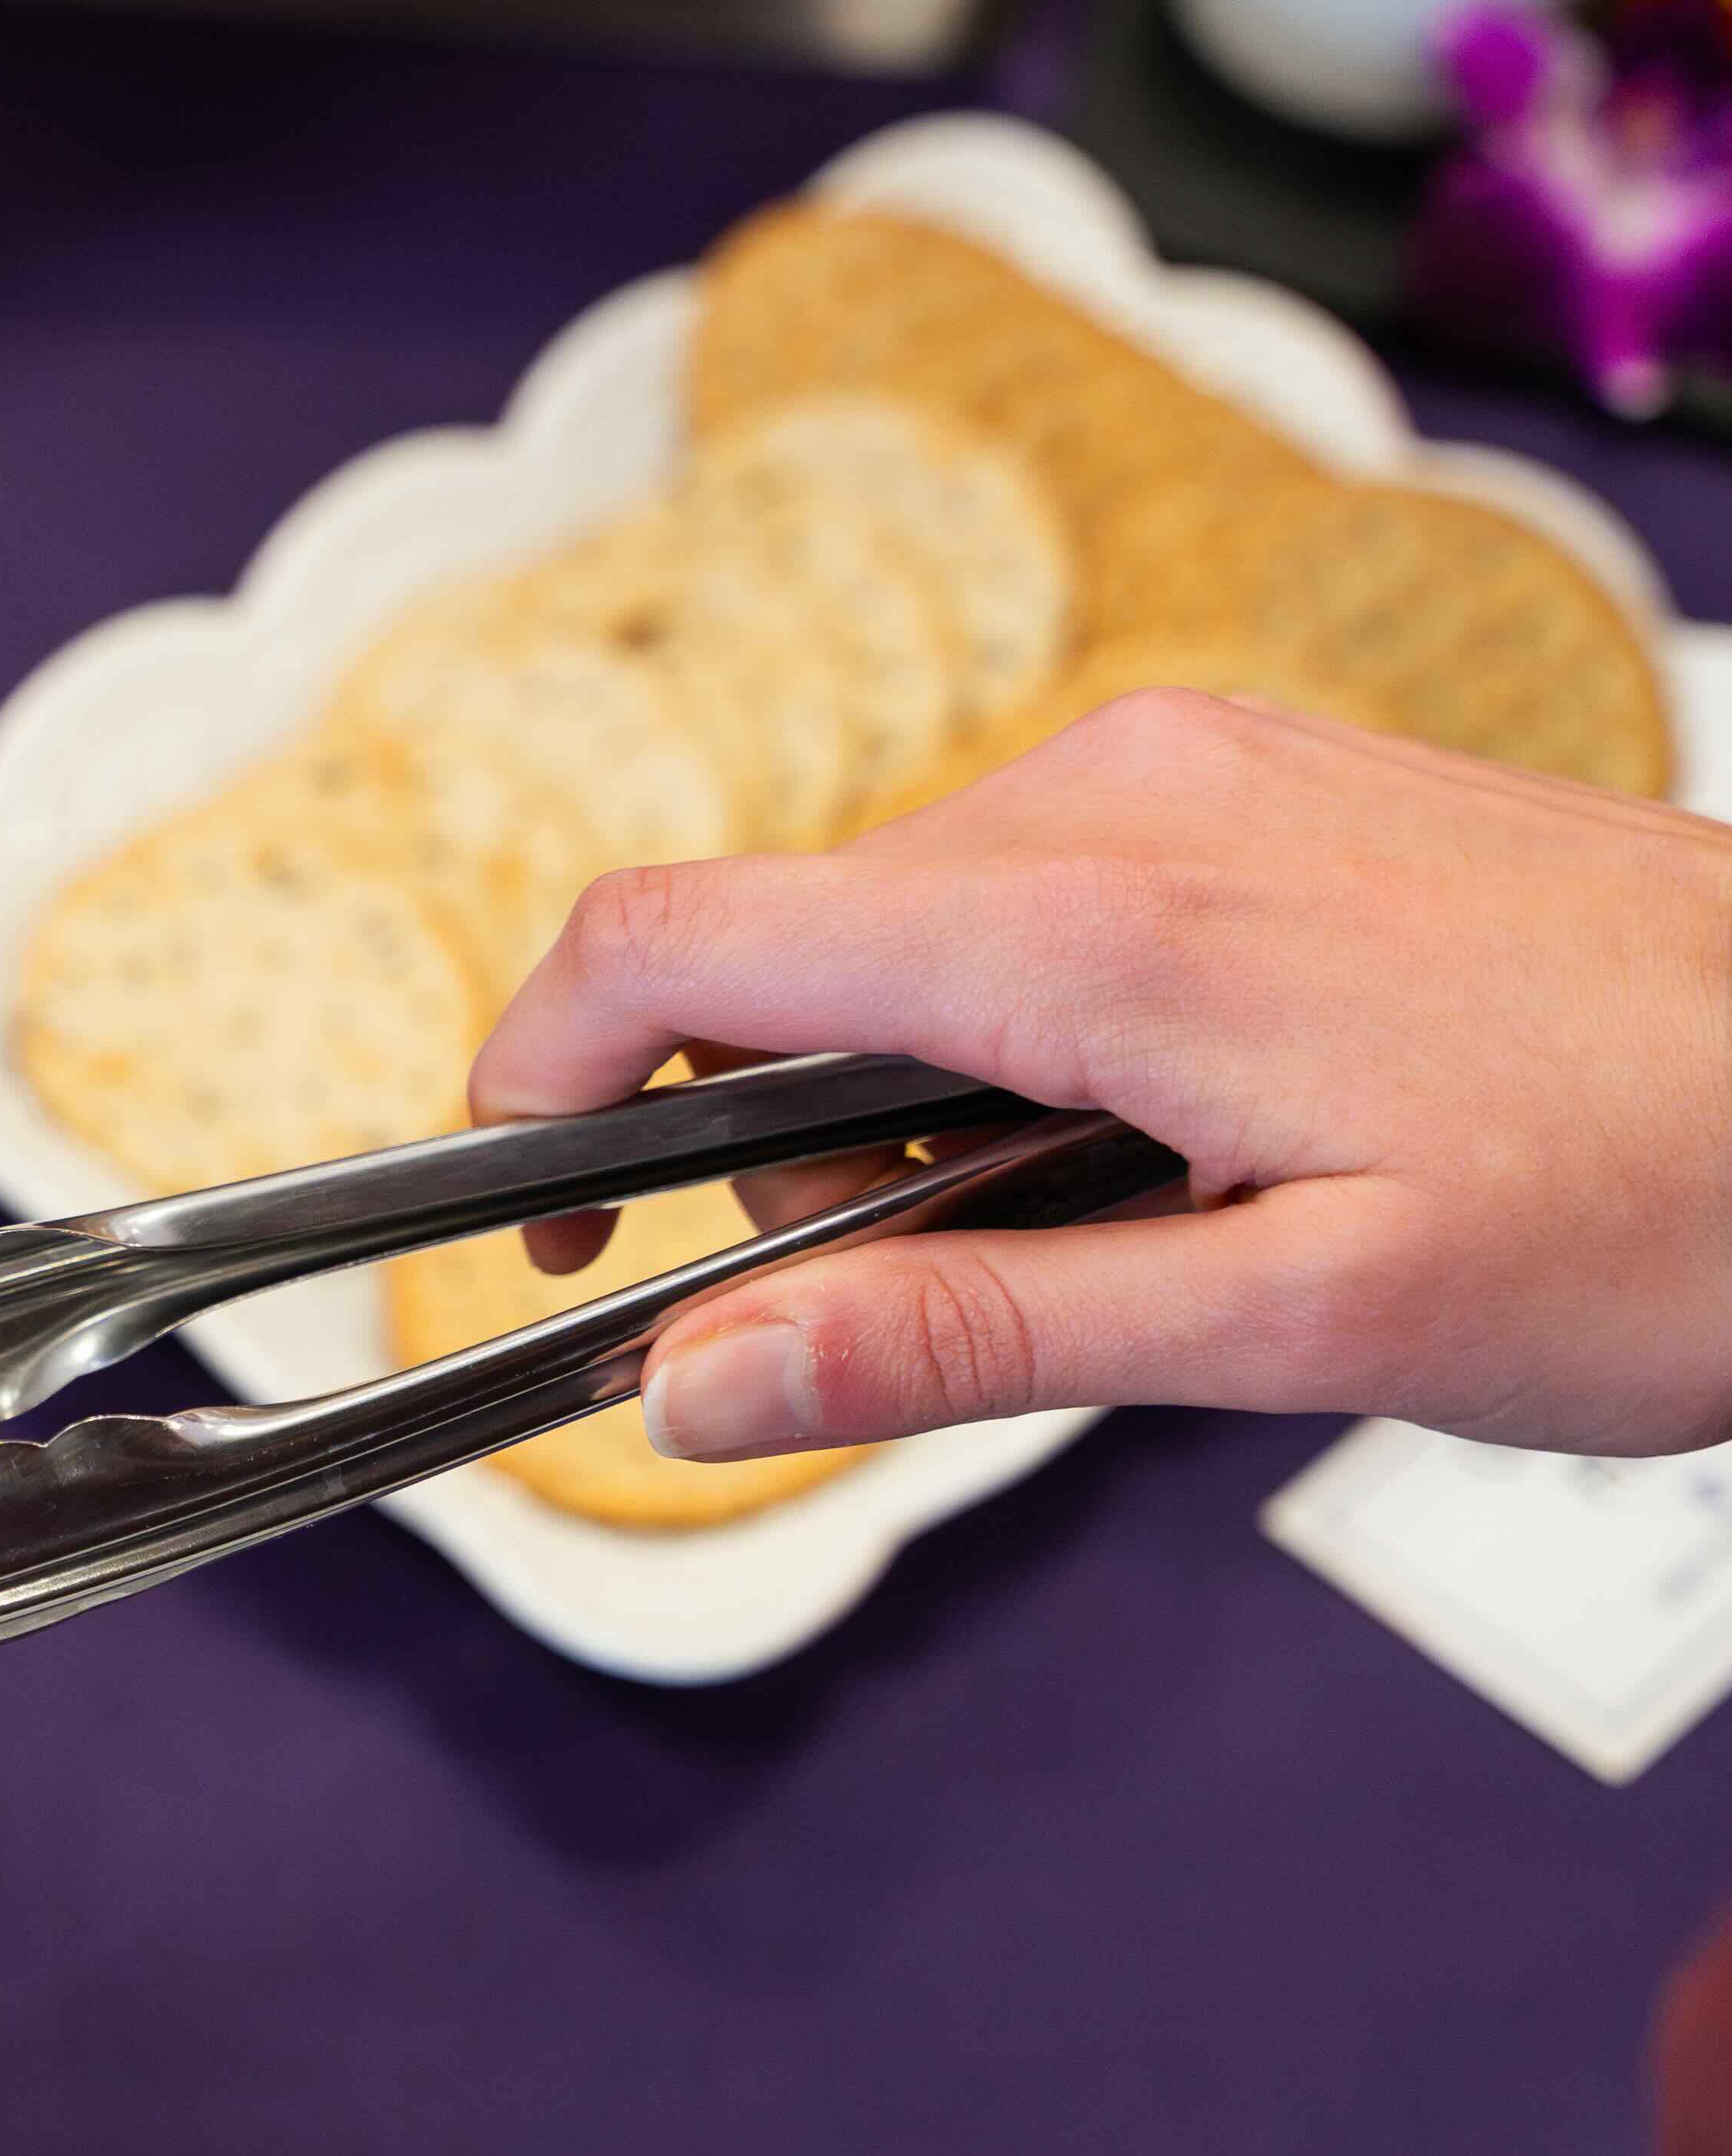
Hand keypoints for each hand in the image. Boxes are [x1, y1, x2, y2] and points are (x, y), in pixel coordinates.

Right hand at [468, 688, 1731, 1460]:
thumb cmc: (1673, 1208)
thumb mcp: (1295, 1327)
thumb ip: (963, 1337)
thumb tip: (697, 1385)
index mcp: (1093, 916)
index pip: (674, 938)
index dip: (540, 1083)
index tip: (536, 1238)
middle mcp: (1116, 790)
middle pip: (782, 959)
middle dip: (793, 1154)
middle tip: (982, 1294)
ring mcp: (1192, 769)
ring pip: (907, 940)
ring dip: (933, 1110)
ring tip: (1151, 1225)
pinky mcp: (1254, 787)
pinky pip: (1034, 905)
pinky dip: (1040, 1045)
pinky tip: (1205, 1139)